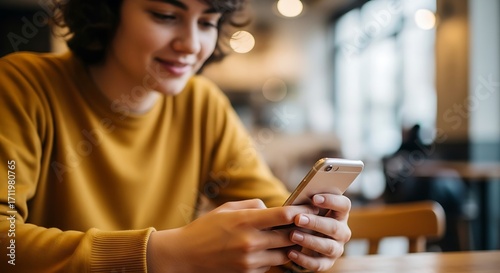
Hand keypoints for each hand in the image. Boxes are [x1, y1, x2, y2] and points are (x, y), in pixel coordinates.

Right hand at [147, 199, 317, 272]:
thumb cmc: (204, 229)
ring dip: (290, 246)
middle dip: (300, 230)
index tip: (309, 208)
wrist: (183, 257)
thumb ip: (252, 206)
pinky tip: (270, 250)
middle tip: (308, 223)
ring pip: (284, 254)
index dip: (300, 211)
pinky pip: (271, 266)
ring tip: (292, 237)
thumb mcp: (226, 209)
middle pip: (290, 236)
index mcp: (245, 221)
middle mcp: (250, 242)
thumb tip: (272, 209)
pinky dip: (274, 258)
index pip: (283, 215)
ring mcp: (250, 261)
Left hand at [286, 194, 351, 271]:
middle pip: (334, 227)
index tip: (314, 198)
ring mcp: (337, 248)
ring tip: (293, 235)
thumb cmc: (307, 216)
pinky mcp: (328, 263)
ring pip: (328, 247)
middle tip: (298, 219)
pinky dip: (304, 259)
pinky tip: (291, 252)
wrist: (304, 235)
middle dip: (315, 223)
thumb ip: (307, 203)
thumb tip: (298, 200)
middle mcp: (342, 232)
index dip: (331, 201)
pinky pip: (318, 264)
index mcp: (340, 213)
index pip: (344, 205)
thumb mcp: (308, 208)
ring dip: (310, 241)